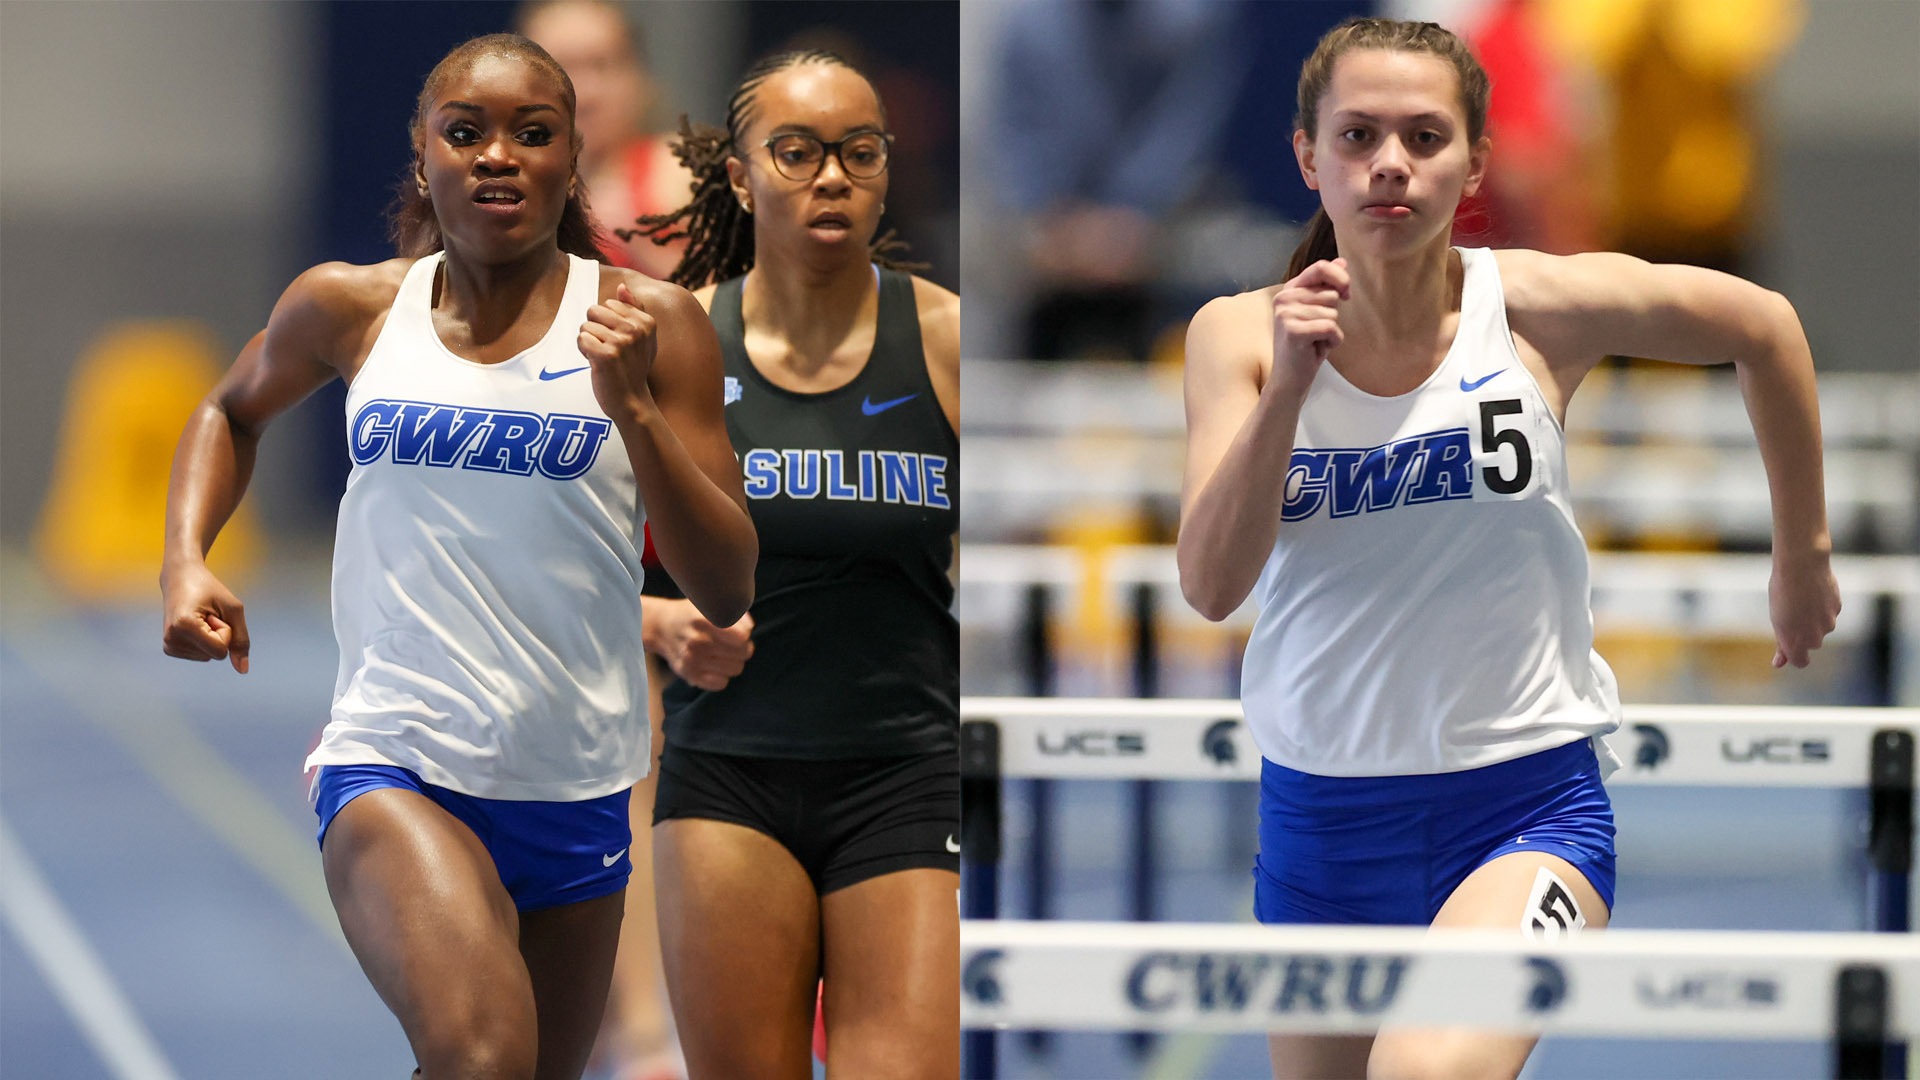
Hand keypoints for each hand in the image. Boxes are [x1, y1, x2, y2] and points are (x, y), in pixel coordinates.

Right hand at [161, 562, 250, 672]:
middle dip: (219, 634)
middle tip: (206, 613)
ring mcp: (168, 645)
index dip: (226, 631)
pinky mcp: (169, 648)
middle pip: (215, 654)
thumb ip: (241, 639)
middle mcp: (171, 639)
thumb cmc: (209, 589)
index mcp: (184, 626)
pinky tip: (194, 624)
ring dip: (211, 636)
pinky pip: (202, 655)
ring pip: (209, 656)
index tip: (214, 613)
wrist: (181, 577)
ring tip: (199, 616)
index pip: (221, 650)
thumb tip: (243, 669)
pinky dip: (204, 641)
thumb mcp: (233, 609)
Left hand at [579, 280, 657, 424]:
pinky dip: (584, 352)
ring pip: (585, 326)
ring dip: (589, 343)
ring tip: (603, 359)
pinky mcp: (606, 355)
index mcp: (646, 321)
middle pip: (594, 311)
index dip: (606, 323)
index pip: (608, 304)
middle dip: (594, 330)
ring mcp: (622, 342)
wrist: (632, 402)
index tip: (617, 341)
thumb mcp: (643, 338)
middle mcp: (636, 329)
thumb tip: (622, 286)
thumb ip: (634, 309)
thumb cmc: (634, 368)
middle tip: (607, 350)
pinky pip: (581, 339)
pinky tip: (597, 364)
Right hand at [648, 598, 753, 690]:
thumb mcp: (710, 604)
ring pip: (735, 669)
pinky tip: (714, 665)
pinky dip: (722, 676)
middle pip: (743, 653)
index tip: (738, 632)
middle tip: (732, 644)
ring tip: (722, 653)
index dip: (745, 635)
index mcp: (704, 620)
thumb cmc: (693, 614)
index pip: (742, 637)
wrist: (662, 627)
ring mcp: (692, 659)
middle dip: (742, 648)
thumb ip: (734, 612)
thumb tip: (749, 629)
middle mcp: (697, 640)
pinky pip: (721, 683)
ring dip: (734, 661)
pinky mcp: (689, 674)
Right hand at [1271, 258, 1348, 386]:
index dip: (1340, 278)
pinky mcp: (1292, 330)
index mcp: (1289, 290)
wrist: (1290, 379)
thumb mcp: (1319, 312)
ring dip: (1331, 331)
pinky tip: (1316, 349)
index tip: (1346, 295)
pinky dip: (1331, 341)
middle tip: (1315, 331)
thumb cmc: (1306, 346)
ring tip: (1314, 341)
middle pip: (1330, 294)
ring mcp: (1286, 314)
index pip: (1321, 267)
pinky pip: (1330, 327)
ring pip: (1332, 312)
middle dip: (1332, 315)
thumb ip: (1327, 285)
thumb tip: (1342, 261)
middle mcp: (1284, 298)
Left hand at [1768, 550, 1840, 668]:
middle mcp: (1814, 637)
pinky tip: (1814, 591)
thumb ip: (1782, 644)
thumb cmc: (1782, 593)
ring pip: (1821, 626)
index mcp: (1795, 642)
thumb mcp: (1777, 620)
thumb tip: (1778, 665)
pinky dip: (1822, 606)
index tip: (1791, 647)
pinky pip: (1829, 612)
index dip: (1795, 655)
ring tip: (1801, 598)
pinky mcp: (1837, 609)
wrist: (1801, 566)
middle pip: (1811, 643)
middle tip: (1790, 611)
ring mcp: (1828, 623)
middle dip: (1803, 632)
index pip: (1800, 662)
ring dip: (1813, 617)